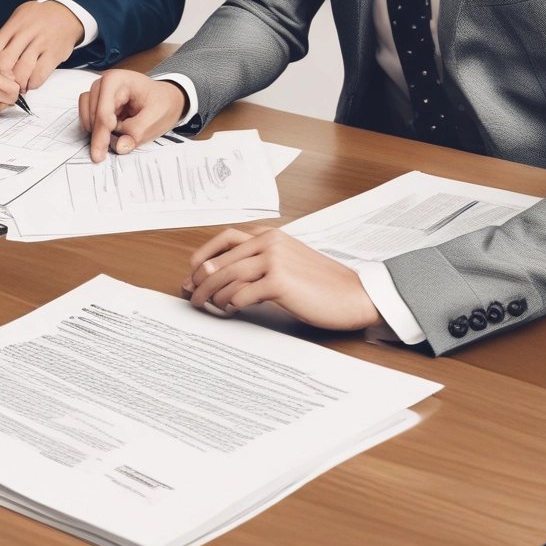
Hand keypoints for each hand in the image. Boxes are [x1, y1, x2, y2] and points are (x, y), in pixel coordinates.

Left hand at [0, 0, 83, 90]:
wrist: (68, 14)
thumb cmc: (39, 18)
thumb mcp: (18, 18)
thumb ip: (3, 36)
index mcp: (15, 24)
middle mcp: (28, 33)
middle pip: (6, 62)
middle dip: (2, 77)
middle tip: (2, 84)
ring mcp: (42, 43)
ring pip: (22, 71)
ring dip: (17, 84)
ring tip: (16, 87)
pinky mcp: (55, 54)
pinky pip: (40, 75)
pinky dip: (32, 84)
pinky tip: (30, 83)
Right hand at [78, 70, 187, 161]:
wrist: (165, 98)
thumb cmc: (162, 103)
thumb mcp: (156, 118)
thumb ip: (136, 132)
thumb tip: (119, 146)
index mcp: (117, 80)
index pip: (103, 112)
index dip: (101, 136)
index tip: (99, 155)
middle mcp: (103, 83)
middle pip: (92, 114)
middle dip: (100, 134)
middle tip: (109, 150)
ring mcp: (99, 92)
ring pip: (86, 115)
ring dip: (97, 130)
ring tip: (116, 136)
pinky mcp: (97, 102)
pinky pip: (88, 117)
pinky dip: (96, 128)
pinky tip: (111, 132)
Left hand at [182, 227, 382, 330]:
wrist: (354, 294)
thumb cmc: (321, 284)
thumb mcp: (288, 263)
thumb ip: (260, 263)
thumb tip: (222, 276)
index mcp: (271, 235)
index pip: (226, 238)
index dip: (204, 254)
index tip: (193, 272)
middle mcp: (270, 242)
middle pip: (221, 259)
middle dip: (200, 279)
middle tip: (192, 294)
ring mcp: (274, 260)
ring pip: (227, 276)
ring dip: (211, 294)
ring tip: (205, 306)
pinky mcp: (279, 281)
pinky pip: (242, 293)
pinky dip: (231, 303)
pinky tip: (232, 310)